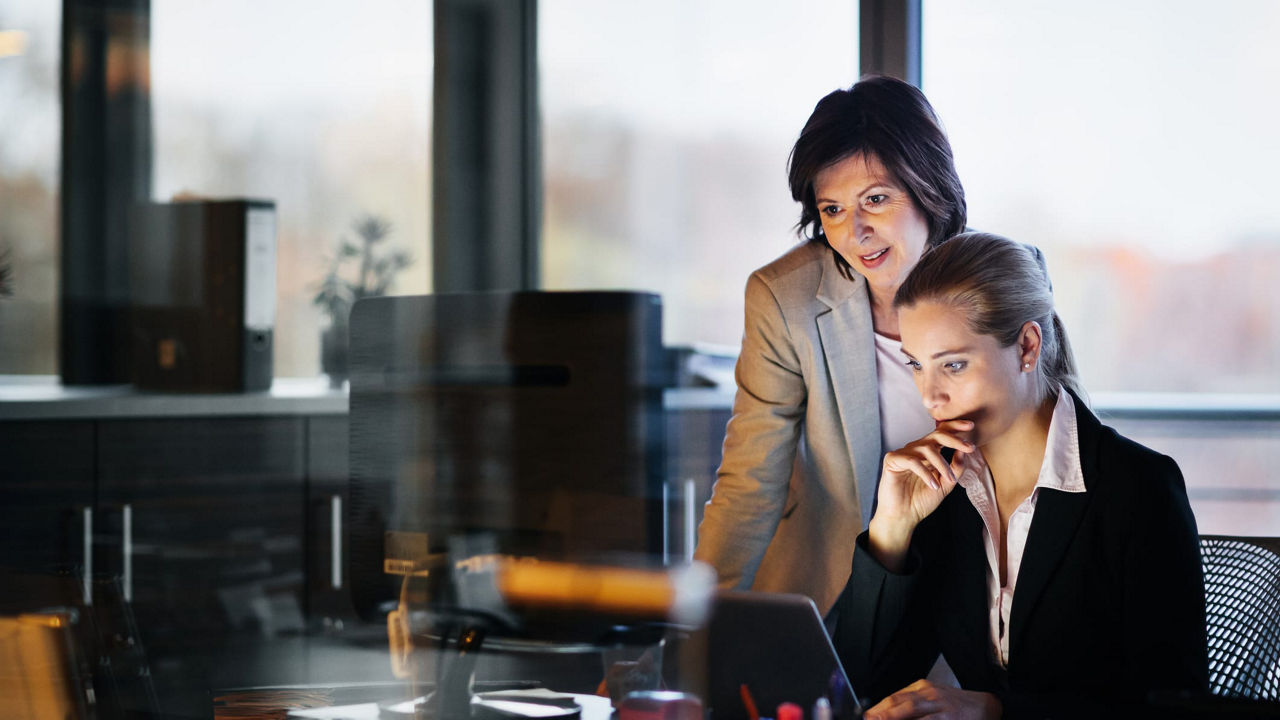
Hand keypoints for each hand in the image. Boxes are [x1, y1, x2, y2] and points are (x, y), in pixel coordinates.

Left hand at [864, 679, 1000, 719]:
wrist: (987, 705)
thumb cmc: (955, 703)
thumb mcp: (932, 696)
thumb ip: (910, 702)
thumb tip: (883, 713)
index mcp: (923, 687)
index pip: (895, 697)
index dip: (879, 708)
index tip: (867, 716)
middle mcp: (931, 696)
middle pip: (902, 705)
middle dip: (884, 714)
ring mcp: (941, 709)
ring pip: (914, 714)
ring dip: (896, 719)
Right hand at [867, 420, 972, 568]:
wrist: (903, 517)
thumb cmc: (921, 501)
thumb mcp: (946, 484)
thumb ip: (956, 468)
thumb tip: (964, 452)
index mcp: (927, 452)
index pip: (941, 432)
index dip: (955, 426)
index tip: (971, 425)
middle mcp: (915, 449)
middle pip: (936, 435)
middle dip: (954, 439)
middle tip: (969, 447)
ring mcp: (903, 453)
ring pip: (927, 449)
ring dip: (942, 465)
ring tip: (948, 480)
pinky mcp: (892, 460)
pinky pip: (912, 461)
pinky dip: (925, 473)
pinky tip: (933, 485)